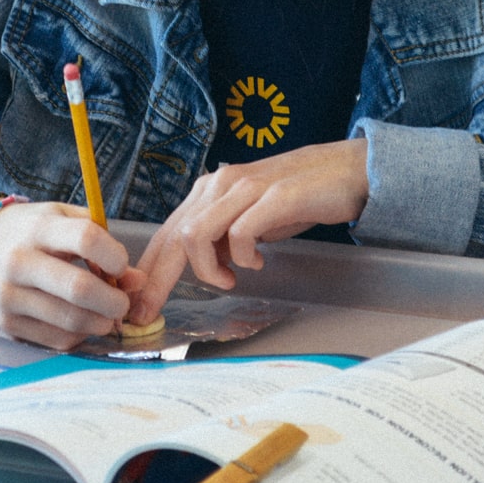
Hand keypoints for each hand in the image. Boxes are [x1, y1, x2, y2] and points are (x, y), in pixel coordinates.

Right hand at [0, 200, 145, 351]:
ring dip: (100, 323)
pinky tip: (83, 322)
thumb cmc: (34, 229)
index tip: (122, 265)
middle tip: (123, 303)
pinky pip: (57, 339)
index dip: (115, 257)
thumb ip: (104, 244)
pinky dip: (80, 335)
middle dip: (114, 301)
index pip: (86, 240)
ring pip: (70, 320)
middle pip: (79, 289)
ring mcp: (9, 296)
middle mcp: (19, 262)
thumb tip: (137, 282)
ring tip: (107, 315)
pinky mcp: (6, 323)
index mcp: (39, 228)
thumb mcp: (66, 219)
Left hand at [128, 139, 367, 324]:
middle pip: (173, 236)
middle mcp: (220, 184)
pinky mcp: (274, 197)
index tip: (138, 306)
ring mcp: (246, 189)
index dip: (149, 271)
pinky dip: (243, 257)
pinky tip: (259, 261)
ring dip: (207, 269)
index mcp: (209, 191)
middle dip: (157, 281)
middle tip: (149, 312)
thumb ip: (223, 237)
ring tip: (230, 279)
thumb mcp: (249, 219)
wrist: (346, 170)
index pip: (167, 233)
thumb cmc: (297, 198)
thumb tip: (206, 266)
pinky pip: (240, 234)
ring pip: (196, 234)